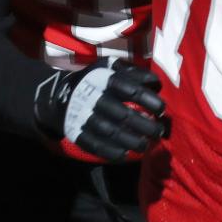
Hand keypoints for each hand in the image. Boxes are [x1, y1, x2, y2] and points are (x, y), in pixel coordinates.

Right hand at [35, 64, 165, 163]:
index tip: (161, 109)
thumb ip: (134, 72)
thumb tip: (155, 84)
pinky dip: (111, 152)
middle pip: (122, 114)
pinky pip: (94, 145)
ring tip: (145, 145)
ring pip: (110, 132)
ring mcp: (83, 116)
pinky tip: (125, 155)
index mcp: (103, 79)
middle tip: (159, 131)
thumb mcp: (111, 67)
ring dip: (131, 141)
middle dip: (144, 125)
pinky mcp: (75, 132)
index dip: (149, 100)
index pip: (130, 89)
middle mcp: (93, 97)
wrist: (60, 95)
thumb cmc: (96, 80)